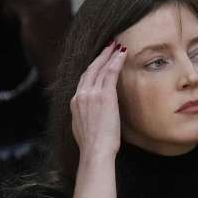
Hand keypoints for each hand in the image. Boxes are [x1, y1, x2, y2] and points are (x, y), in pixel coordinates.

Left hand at [3, 0, 71, 78]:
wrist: (62, 63)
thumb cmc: (59, 44)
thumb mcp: (57, 17)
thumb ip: (45, 2)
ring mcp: (43, 6)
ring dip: (10, 0)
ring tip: (12, 13)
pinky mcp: (31, 16)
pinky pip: (12, 3)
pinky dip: (8, 11)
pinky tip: (11, 21)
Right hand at [70, 42, 126, 161]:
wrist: (95, 150)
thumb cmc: (94, 146)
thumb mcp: (83, 128)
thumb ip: (86, 117)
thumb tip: (92, 116)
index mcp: (75, 103)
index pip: (84, 80)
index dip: (92, 69)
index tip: (99, 61)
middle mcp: (80, 95)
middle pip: (89, 70)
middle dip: (100, 57)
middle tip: (109, 46)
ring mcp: (90, 94)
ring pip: (99, 68)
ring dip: (108, 55)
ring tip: (117, 46)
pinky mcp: (103, 96)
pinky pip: (109, 73)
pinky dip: (115, 61)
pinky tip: (122, 54)